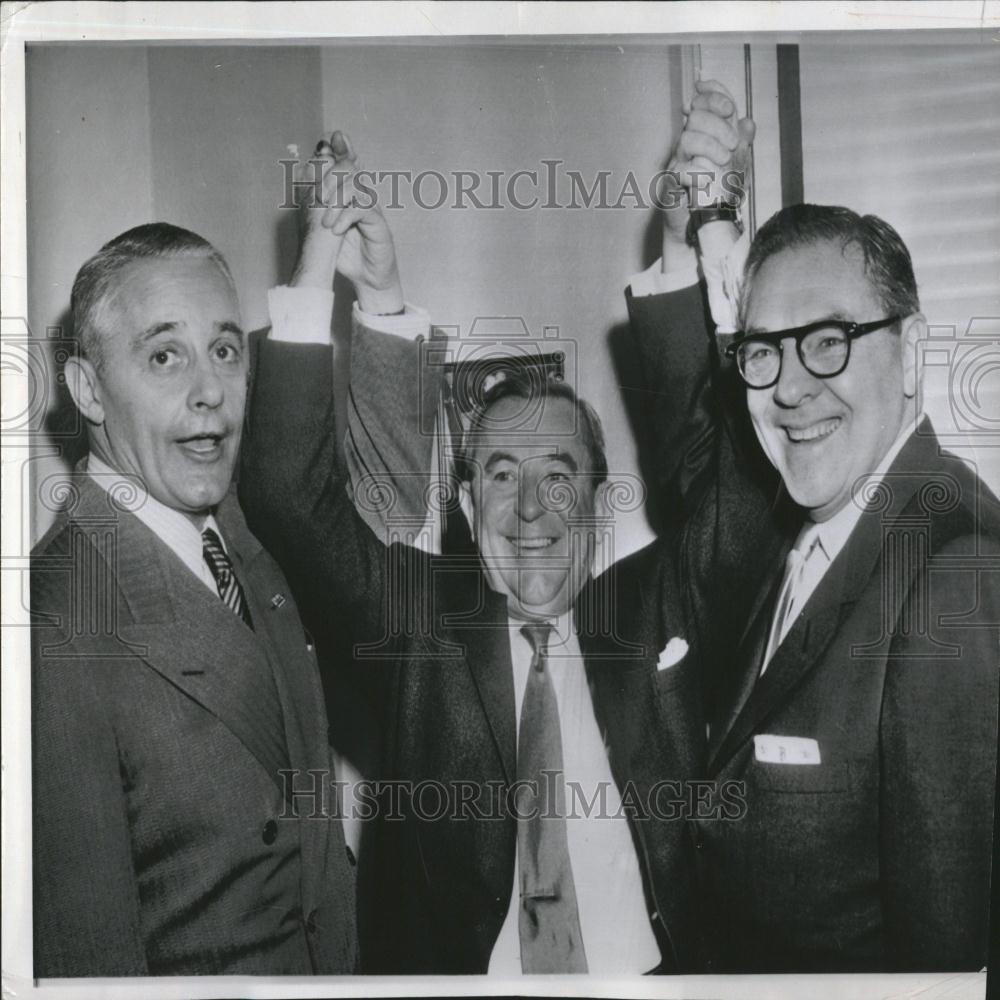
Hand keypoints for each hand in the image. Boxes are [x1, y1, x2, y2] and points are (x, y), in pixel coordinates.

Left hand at [291, 131, 403, 314]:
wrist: (367, 278)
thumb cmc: (346, 253)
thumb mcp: (325, 227)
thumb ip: (317, 204)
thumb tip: (300, 176)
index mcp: (350, 194)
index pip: (346, 163)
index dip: (341, 147)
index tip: (332, 137)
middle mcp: (363, 196)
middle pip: (351, 170)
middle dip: (331, 177)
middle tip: (318, 197)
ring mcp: (372, 209)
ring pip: (356, 187)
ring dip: (335, 201)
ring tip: (325, 223)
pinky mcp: (379, 224)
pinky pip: (363, 209)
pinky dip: (346, 216)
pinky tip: (335, 229)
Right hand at [660, 80, 755, 252]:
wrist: (702, 223)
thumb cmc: (717, 193)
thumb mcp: (737, 165)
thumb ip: (742, 144)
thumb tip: (747, 123)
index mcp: (702, 135)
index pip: (703, 103)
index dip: (714, 97)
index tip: (729, 108)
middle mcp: (687, 144)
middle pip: (695, 117)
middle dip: (718, 126)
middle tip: (732, 145)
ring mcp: (677, 163)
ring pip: (686, 139)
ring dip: (709, 147)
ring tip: (723, 162)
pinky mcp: (669, 185)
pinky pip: (679, 171)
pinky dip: (696, 172)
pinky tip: (708, 179)